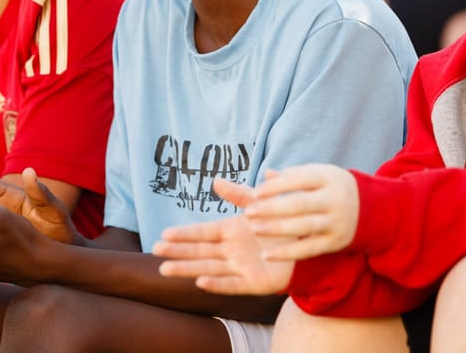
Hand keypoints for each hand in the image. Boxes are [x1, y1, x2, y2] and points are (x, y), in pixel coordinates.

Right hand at [155, 178, 295, 294]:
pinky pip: (233, 284)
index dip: (184, 233)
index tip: (164, 234)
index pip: (203, 232)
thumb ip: (239, 194)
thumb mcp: (260, 204)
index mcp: (232, 231)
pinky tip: (200, 282)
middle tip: (155, 251)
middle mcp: (232, 250)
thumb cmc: (283, 222)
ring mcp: (242, 267)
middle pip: (200, 250)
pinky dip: (217, 284)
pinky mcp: (255, 282)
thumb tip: (215, 181)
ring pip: (209, 268)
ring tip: (165, 270)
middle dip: (178, 251)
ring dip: (188, 268)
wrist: (310, 242)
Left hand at [243, 164, 359, 260]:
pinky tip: (267, 255)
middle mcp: (334, 199)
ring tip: (255, 229)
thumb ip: (292, 176)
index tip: (255, 193)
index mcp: (327, 178)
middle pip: (299, 204)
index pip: (298, 179)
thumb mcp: (317, 176)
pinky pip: (308, 249)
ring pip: (303, 226)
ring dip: (277, 229)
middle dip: (272, 208)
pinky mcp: (335, 242)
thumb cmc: (331, 188)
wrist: (370, 210)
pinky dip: (287, 253)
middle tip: (248, 212)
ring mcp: (336, 222)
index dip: (276, 186)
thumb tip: (266, 174)